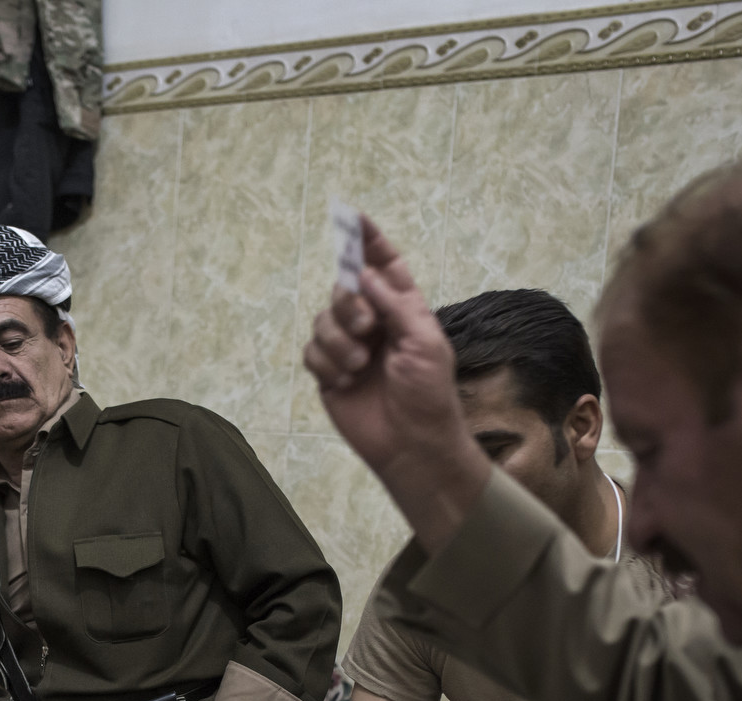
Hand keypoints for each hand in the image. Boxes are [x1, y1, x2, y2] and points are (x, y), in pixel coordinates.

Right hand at [302, 217, 489, 547]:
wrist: (411, 443)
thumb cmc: (429, 393)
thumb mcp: (424, 341)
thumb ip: (394, 304)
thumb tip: (362, 273)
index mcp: (402, 308)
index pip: (383, 264)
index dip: (368, 240)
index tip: (352, 216)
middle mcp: (373, 322)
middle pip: (343, 290)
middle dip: (349, 305)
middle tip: (366, 329)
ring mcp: (349, 347)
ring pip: (322, 321)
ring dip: (339, 343)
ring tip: (359, 367)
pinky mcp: (329, 372)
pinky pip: (312, 353)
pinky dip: (327, 366)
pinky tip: (346, 383)